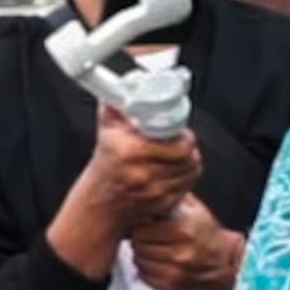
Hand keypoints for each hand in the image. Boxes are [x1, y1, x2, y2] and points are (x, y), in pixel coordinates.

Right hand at [46, 106, 203, 275]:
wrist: (99, 203)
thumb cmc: (105, 165)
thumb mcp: (107, 130)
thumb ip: (116, 105)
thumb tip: (130, 84)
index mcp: (130, 152)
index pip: (178, 144)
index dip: (184, 136)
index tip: (180, 131)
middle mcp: (142, 174)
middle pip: (188, 157)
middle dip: (188, 147)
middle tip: (181, 140)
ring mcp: (154, 192)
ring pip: (190, 171)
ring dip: (189, 161)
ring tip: (178, 154)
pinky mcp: (162, 205)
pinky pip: (186, 186)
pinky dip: (185, 177)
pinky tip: (175, 170)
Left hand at [129, 195, 245, 289]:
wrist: (229, 264)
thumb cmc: (209, 236)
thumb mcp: (195, 210)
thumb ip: (171, 200)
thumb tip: (146, 195)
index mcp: (184, 231)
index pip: (141, 230)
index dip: (141, 227)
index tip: (146, 226)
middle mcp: (180, 254)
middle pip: (139, 247)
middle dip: (141, 241)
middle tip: (150, 238)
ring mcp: (176, 275)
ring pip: (139, 263)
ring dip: (143, 256)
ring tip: (155, 250)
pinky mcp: (173, 289)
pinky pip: (145, 278)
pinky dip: (147, 270)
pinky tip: (159, 263)